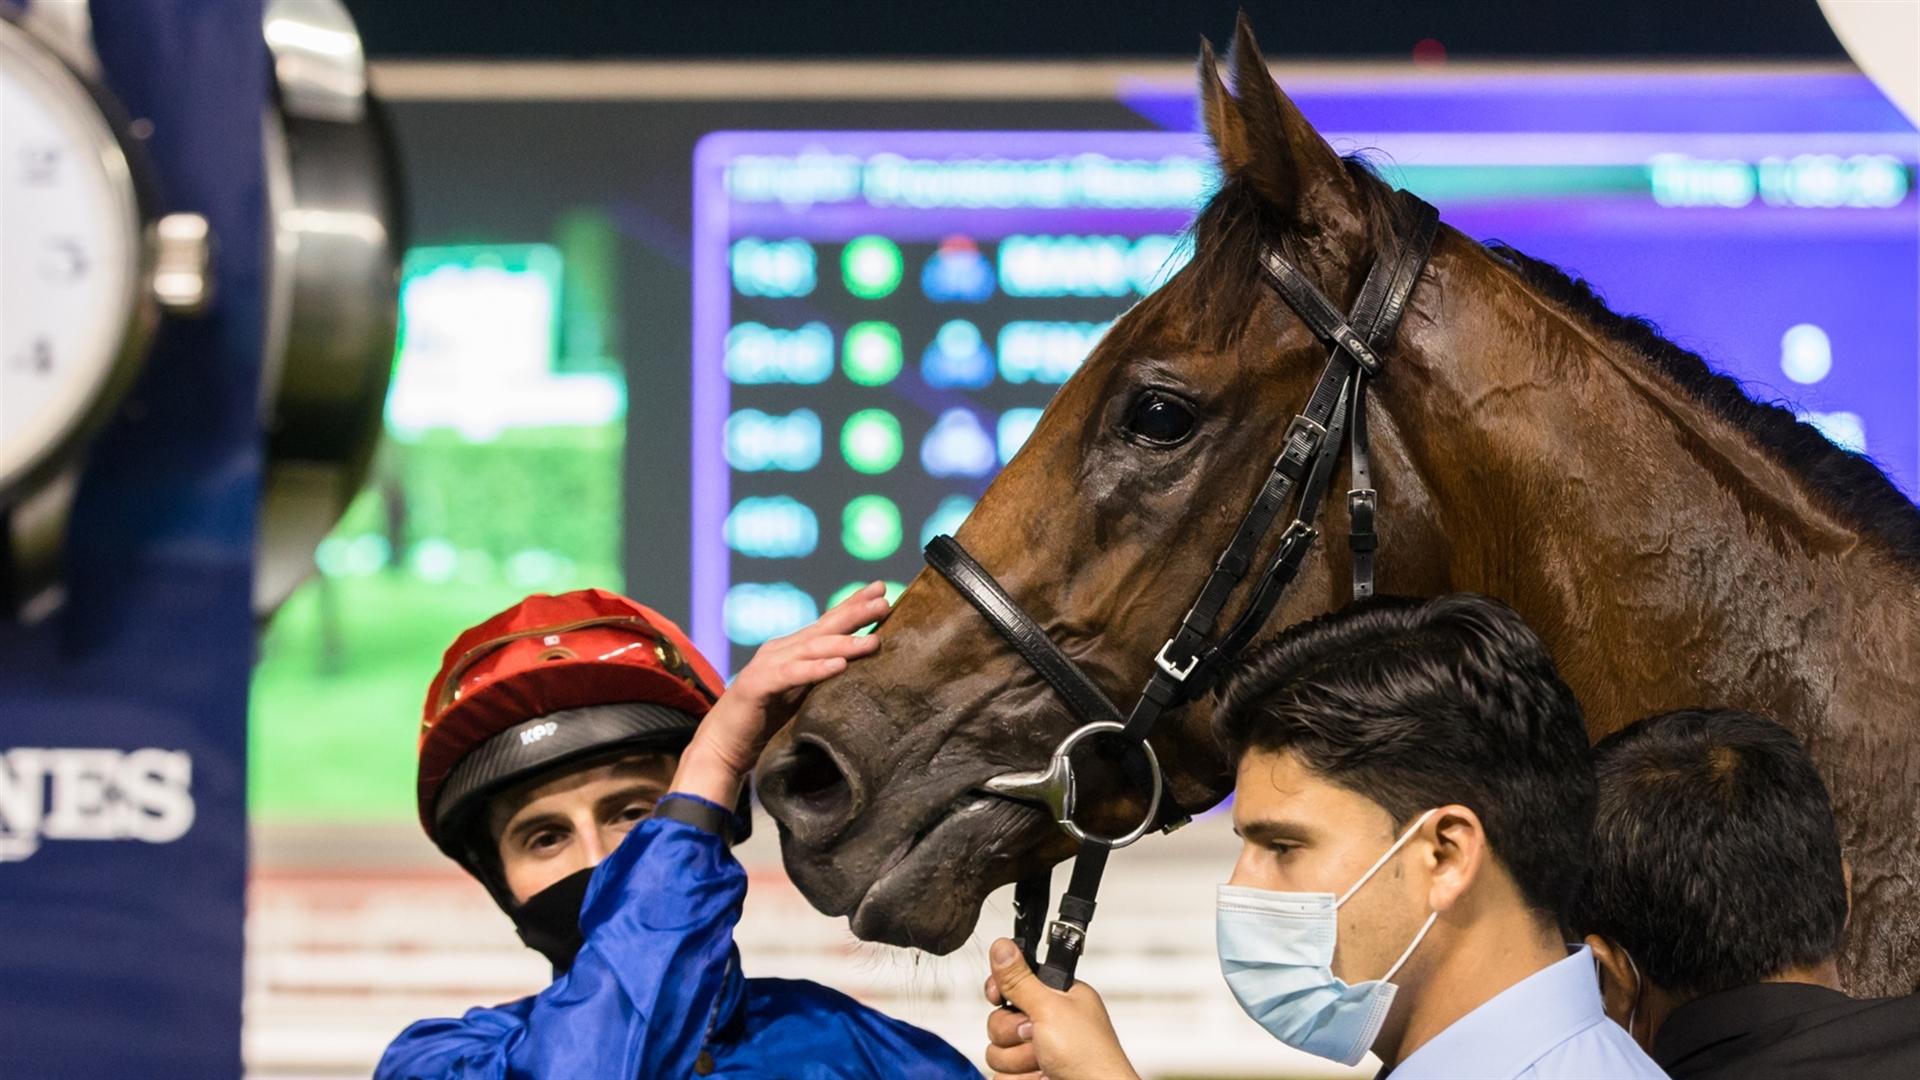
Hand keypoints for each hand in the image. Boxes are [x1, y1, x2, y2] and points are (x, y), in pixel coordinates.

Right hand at [669, 582, 887, 805]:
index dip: (853, 606)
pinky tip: (839, 665)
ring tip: (873, 640)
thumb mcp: (801, 696)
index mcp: (792, 650)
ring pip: (812, 648)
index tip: (881, 592)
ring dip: (844, 642)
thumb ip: (822, 679)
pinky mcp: (758, 685)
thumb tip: (860, 671)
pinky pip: (792, 674)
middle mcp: (780, 650)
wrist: (722, 745)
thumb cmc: (764, 723)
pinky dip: (816, 668)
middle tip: (884, 601)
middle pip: (823, 627)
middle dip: (855, 612)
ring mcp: (767, 665)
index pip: (827, 624)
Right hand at [983, 938, 1138, 1079]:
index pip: (1013, 983)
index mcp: (1057, 997)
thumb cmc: (1090, 1056)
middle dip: (1014, 1034)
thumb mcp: (1050, 1009)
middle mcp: (1047, 1022)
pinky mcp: (1029, 1076)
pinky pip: (1001, 1075)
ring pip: (997, 1050)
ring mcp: (1037, 1052)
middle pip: (998, 1020)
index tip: (998, 997)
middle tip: (1037, 1037)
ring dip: (1018, 1061)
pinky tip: (1042, 1078)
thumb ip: (1020, 979)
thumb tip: (1002, 946)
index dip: (1001, 991)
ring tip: (1046, 1063)